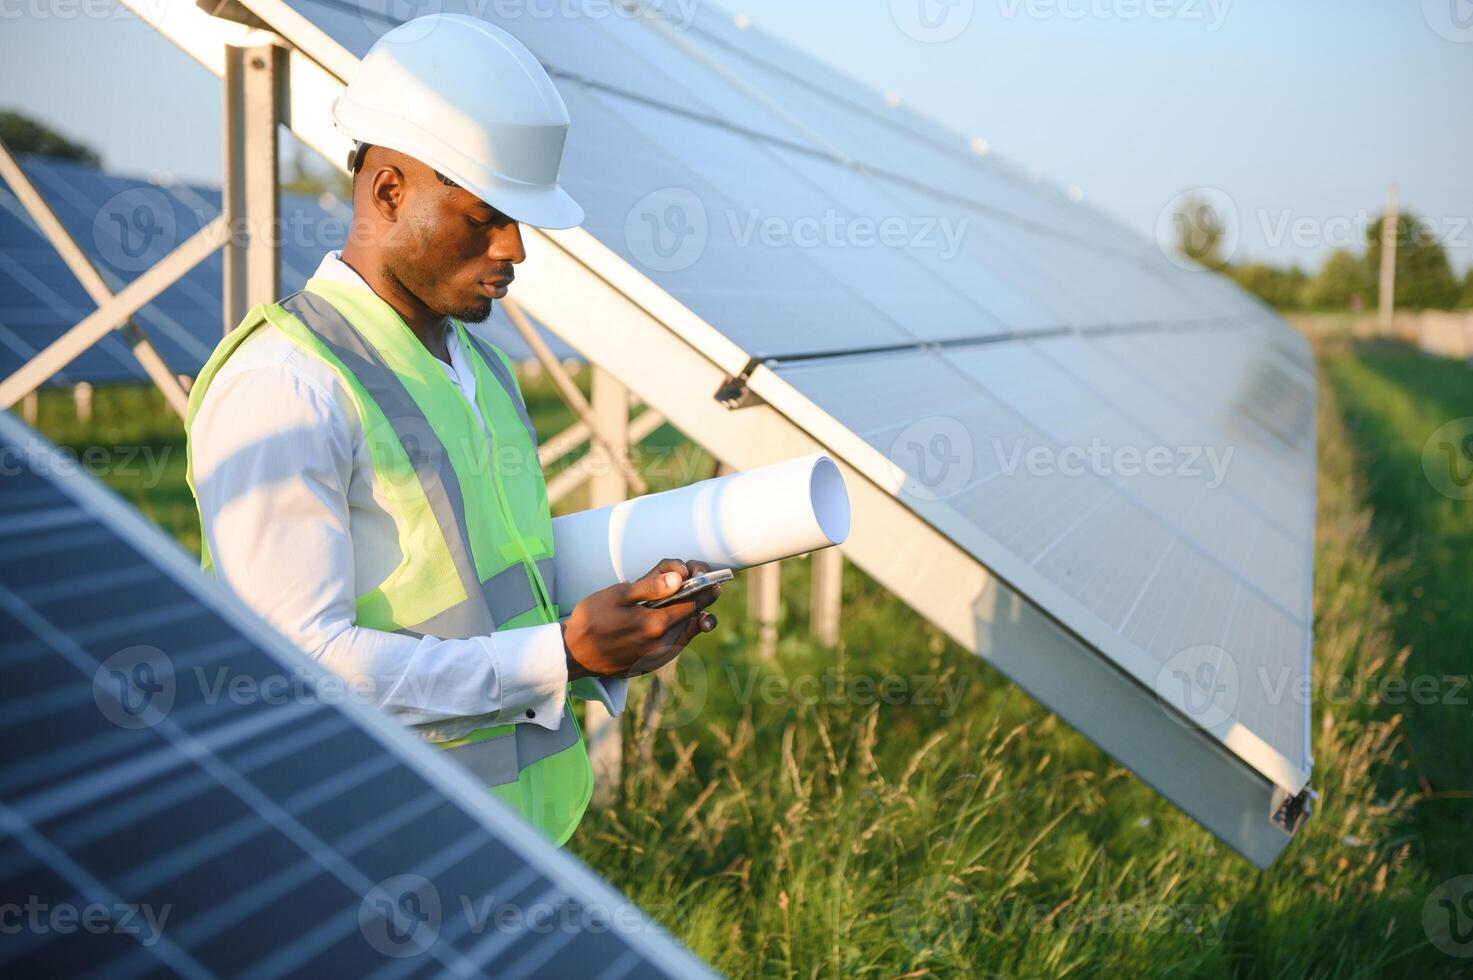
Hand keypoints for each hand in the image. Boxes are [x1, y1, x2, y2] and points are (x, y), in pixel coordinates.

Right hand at [561, 558, 721, 680]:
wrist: (573, 653)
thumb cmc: (592, 617)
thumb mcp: (619, 594)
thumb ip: (651, 586)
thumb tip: (679, 578)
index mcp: (656, 624)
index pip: (692, 602)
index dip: (703, 587)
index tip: (711, 578)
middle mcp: (662, 644)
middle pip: (693, 618)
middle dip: (702, 600)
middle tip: (709, 586)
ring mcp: (658, 658)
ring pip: (687, 634)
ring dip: (694, 617)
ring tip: (698, 604)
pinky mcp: (652, 665)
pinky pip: (676, 645)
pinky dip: (682, 631)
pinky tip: (677, 622)